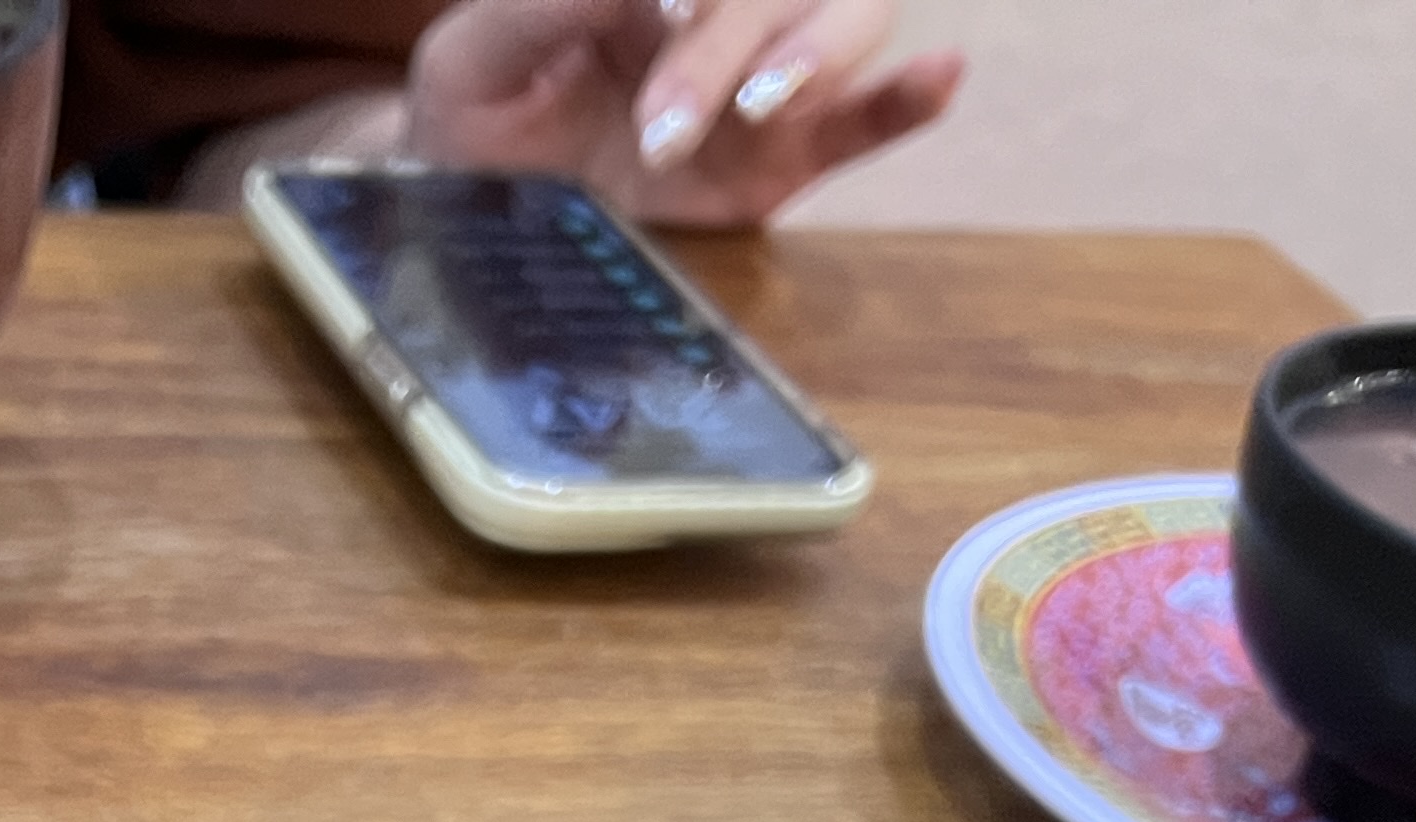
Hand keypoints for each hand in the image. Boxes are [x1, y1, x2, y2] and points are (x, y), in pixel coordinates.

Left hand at [404, 0, 960, 227]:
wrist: (473, 208)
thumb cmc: (474, 111)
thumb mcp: (480, 54)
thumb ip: (552, 6)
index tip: (666, 9)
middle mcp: (721, 9)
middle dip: (727, 46)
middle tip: (660, 121)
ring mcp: (763, 79)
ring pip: (849, 25)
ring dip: (815, 57)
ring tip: (762, 104)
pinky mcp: (785, 156)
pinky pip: (867, 118)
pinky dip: (908, 99)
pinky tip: (942, 76)